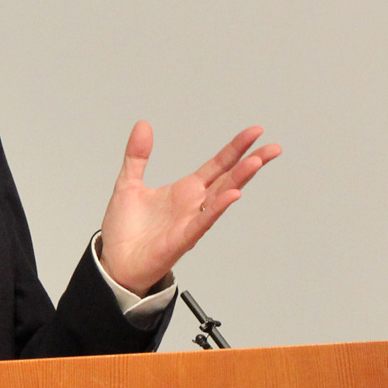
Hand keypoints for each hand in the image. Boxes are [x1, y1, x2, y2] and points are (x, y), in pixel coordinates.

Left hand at [98, 122, 280, 295]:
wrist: (115, 262)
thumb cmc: (125, 230)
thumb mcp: (128, 183)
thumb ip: (137, 155)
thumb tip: (143, 125)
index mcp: (185, 190)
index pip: (218, 165)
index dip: (235, 148)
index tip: (255, 133)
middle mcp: (193, 205)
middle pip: (229, 178)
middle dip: (251, 162)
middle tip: (272, 148)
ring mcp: (190, 222)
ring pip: (221, 197)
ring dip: (239, 179)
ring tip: (256, 162)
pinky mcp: (181, 239)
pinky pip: (203, 221)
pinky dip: (217, 208)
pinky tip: (232, 195)